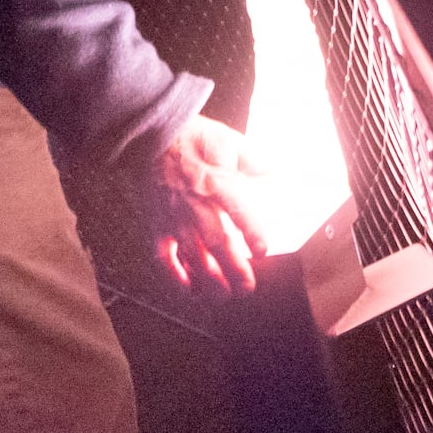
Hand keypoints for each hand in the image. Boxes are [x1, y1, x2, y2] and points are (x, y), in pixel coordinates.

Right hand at [145, 111, 273, 295]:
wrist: (153, 137)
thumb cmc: (194, 138)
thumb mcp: (230, 141)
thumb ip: (256, 161)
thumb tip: (280, 174)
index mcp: (216, 183)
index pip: (236, 210)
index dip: (250, 231)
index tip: (261, 250)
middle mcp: (195, 205)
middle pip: (216, 242)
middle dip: (233, 269)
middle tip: (247, 288)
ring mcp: (173, 218)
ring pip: (192, 256)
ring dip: (208, 280)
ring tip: (224, 296)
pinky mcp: (156, 226)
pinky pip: (162, 257)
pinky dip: (174, 277)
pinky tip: (189, 291)